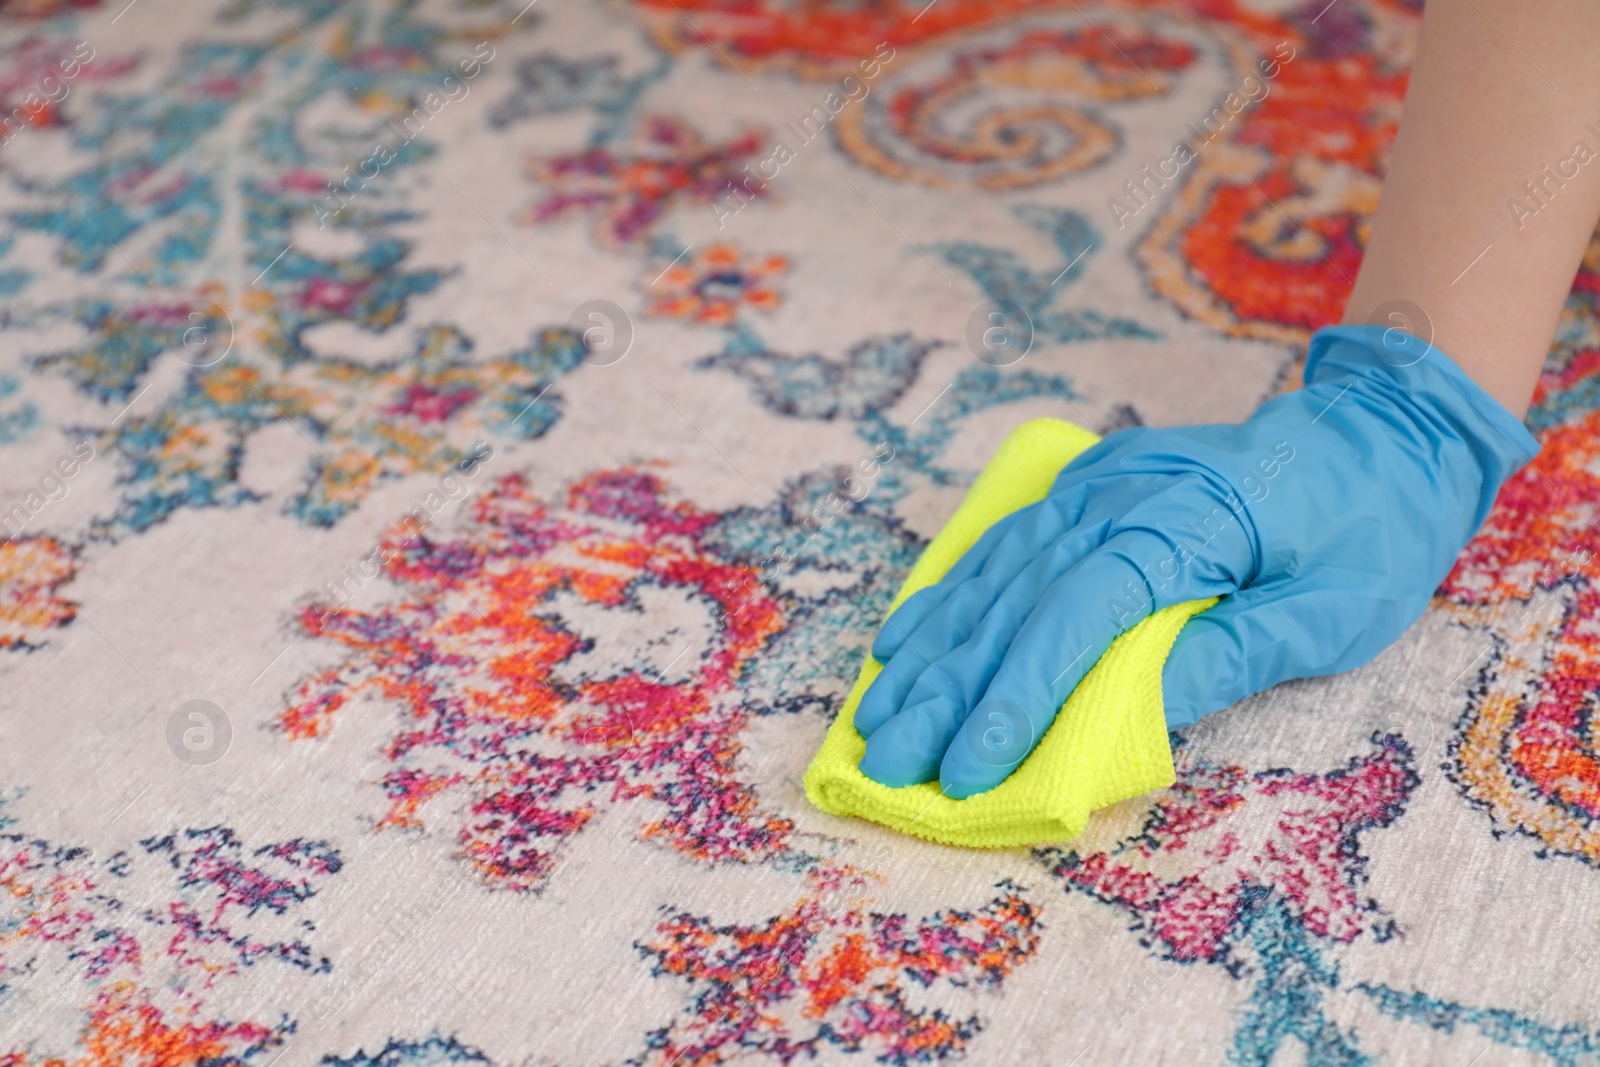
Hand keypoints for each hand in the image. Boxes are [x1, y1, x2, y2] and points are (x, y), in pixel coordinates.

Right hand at [855, 324, 1538, 797]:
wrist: (1378, 431)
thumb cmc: (1368, 531)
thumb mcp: (1330, 611)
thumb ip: (1228, 655)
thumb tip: (1130, 715)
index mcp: (1186, 520)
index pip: (1080, 613)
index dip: (1018, 694)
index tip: (968, 766)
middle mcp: (1120, 492)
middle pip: (1016, 599)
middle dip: (948, 690)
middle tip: (892, 762)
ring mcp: (1095, 482)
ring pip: (993, 574)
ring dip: (931, 651)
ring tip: (877, 717)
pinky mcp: (1083, 487)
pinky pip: (1002, 545)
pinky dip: (948, 597)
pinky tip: (904, 642)